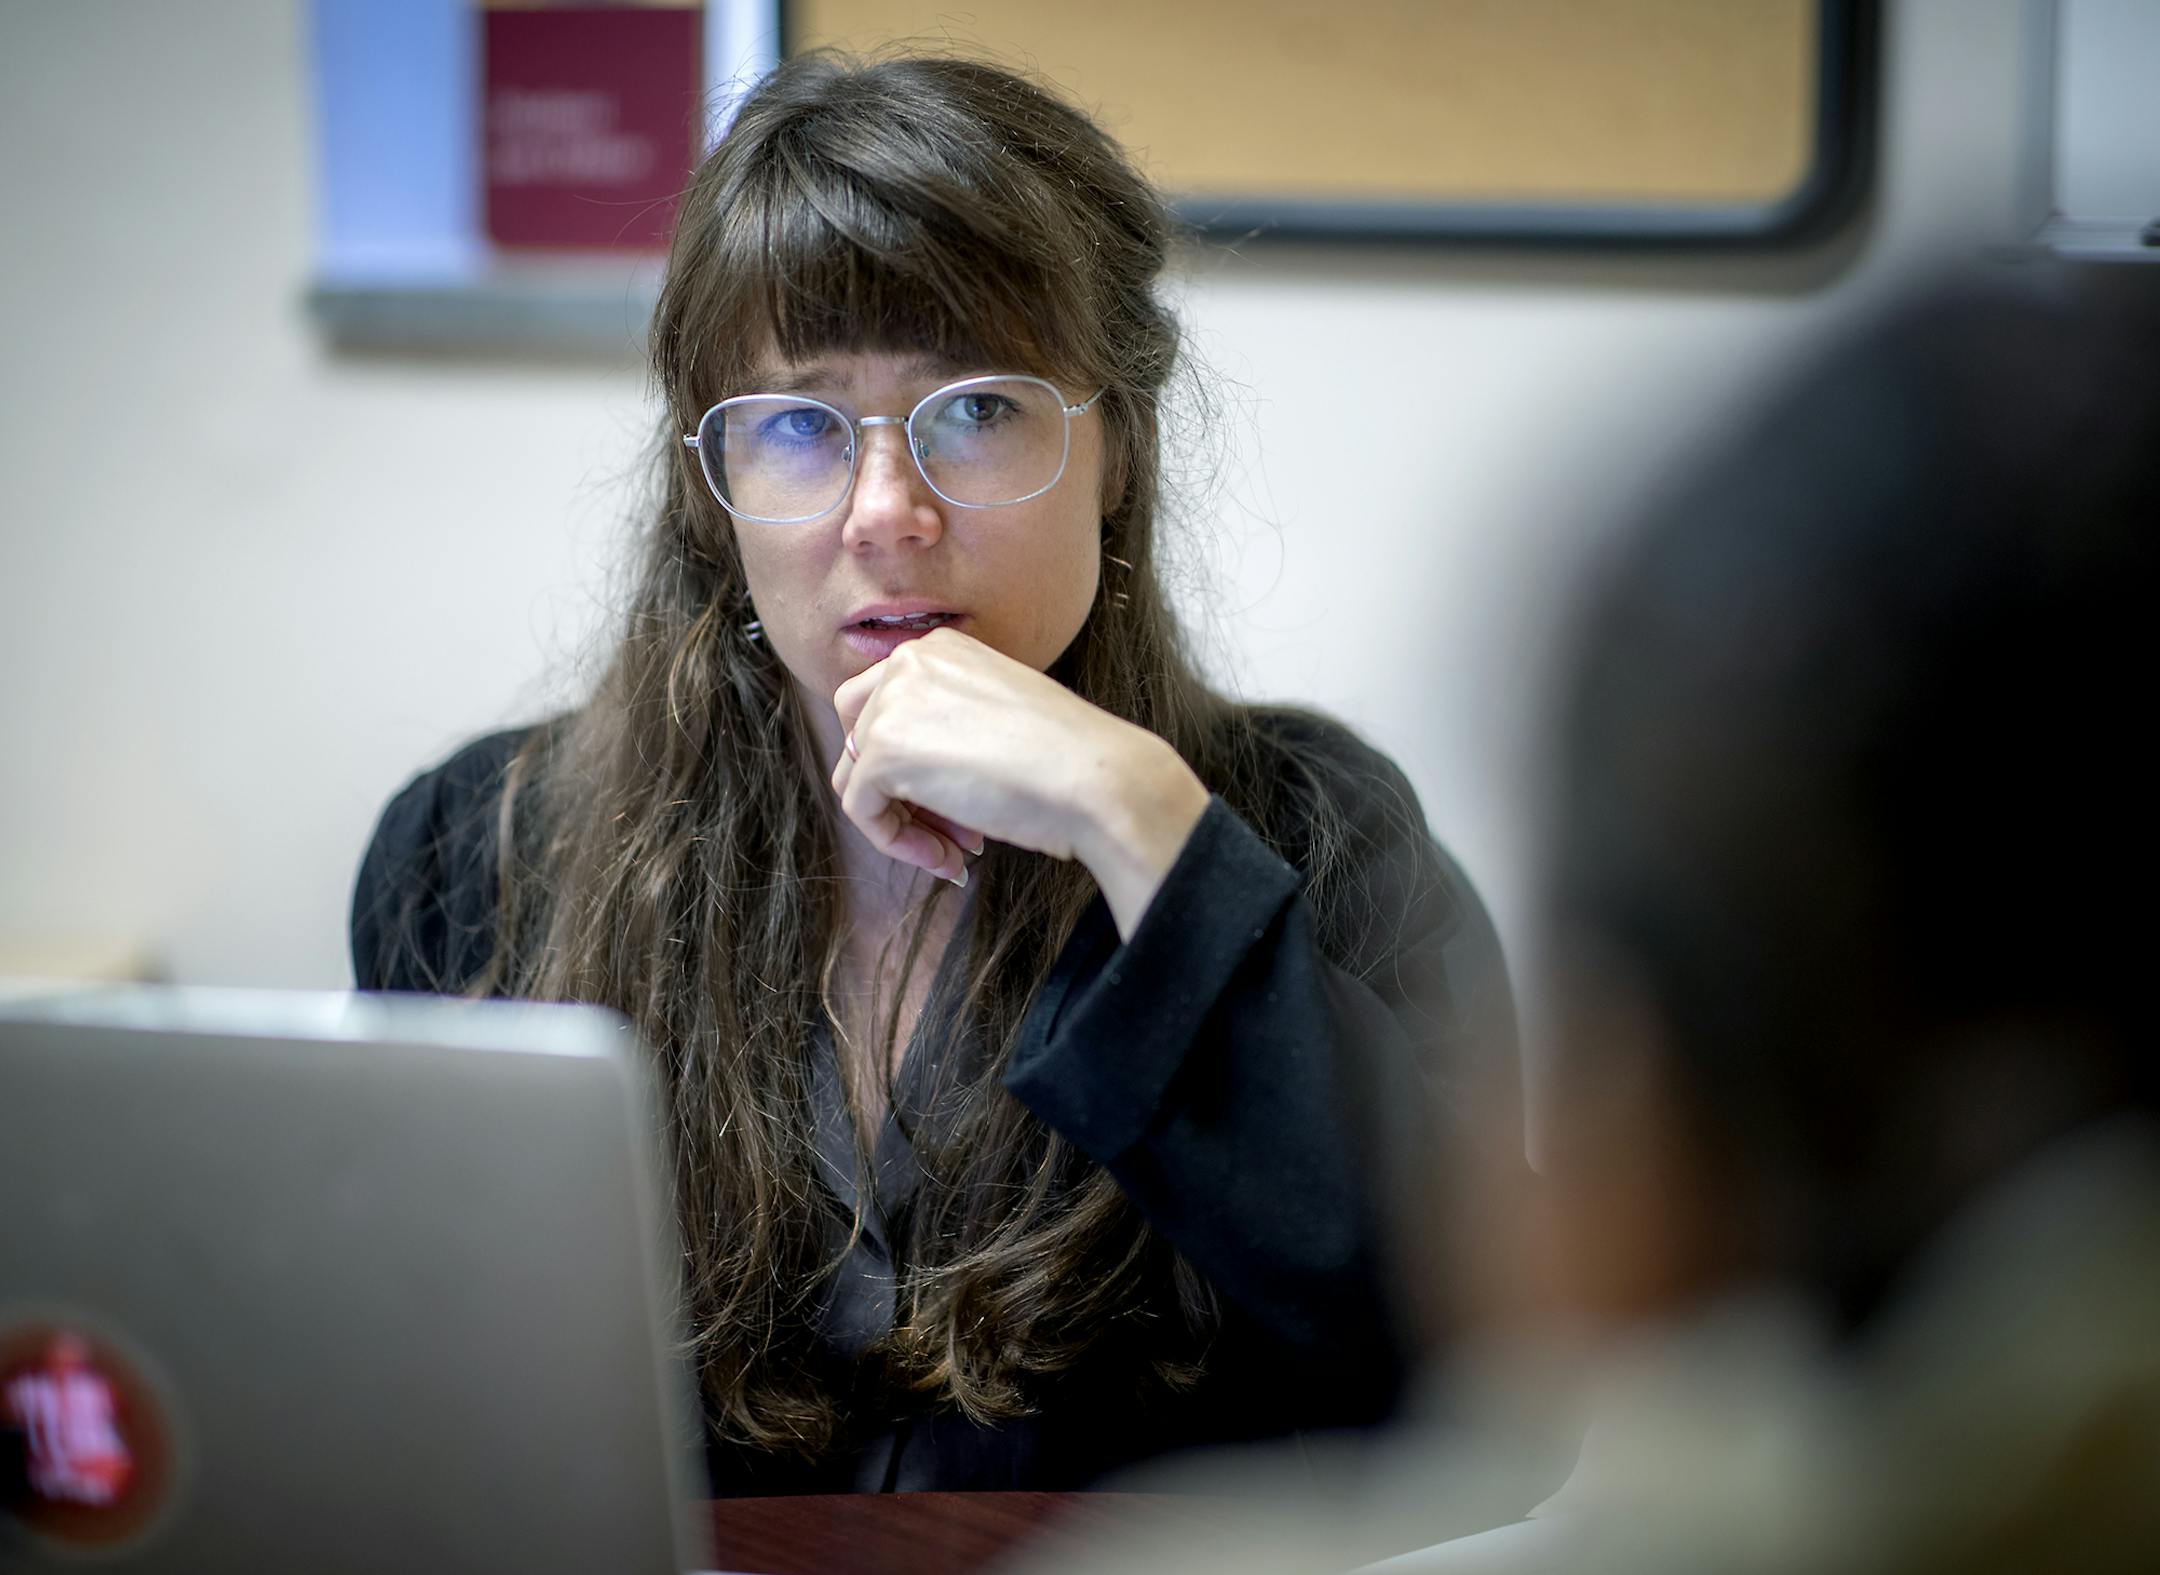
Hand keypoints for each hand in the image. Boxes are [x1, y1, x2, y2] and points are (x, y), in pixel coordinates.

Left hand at [830, 629, 1209, 935]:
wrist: (1095, 778)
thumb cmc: (1066, 758)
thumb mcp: (996, 717)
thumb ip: (949, 725)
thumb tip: (914, 773)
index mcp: (941, 647)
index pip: (889, 707)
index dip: (914, 766)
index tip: (960, 806)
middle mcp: (908, 661)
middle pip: (859, 737)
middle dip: (898, 791)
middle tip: (950, 831)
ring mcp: (890, 703)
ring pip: (857, 778)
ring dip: (901, 824)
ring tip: (953, 852)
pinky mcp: (880, 751)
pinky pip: (861, 810)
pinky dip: (896, 843)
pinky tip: (947, 859)